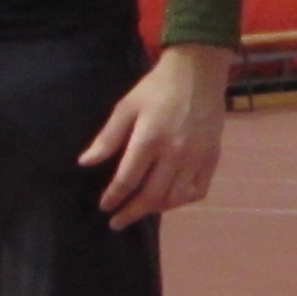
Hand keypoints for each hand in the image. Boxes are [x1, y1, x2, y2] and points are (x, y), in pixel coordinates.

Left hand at [82, 43, 229, 227]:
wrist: (198, 73)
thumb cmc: (156, 88)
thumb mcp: (126, 107)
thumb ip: (108, 137)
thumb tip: (85, 162)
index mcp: (149, 139)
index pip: (128, 180)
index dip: (113, 197)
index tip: (104, 207)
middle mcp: (174, 154)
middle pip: (151, 196)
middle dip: (131, 213)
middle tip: (117, 222)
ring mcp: (196, 158)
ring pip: (174, 198)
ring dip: (155, 209)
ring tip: (141, 210)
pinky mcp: (211, 158)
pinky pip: (197, 191)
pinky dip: (182, 201)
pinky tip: (170, 200)